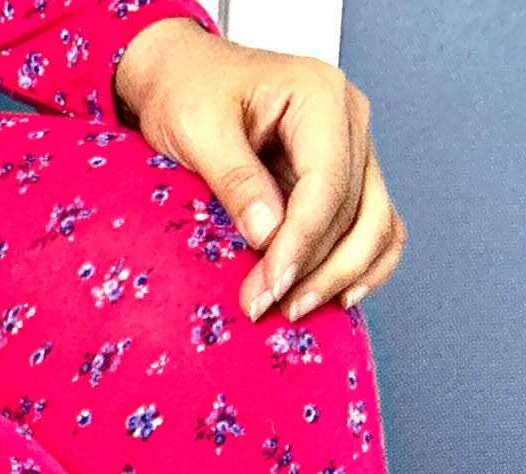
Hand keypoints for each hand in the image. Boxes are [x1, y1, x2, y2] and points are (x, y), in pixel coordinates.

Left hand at [115, 18, 407, 323]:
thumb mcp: (199, 129)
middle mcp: (349, 122)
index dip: (300, 245)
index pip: (327, 184)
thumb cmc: (188, 90)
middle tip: (266, 307)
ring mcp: (354, 151)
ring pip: (375, 226)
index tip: (270, 288)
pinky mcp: (346, 179)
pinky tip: (338, 298)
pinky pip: (375, 228)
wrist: (183, 77)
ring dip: (340, 276)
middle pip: (356, 212)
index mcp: (320, 96)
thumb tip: (268, 235)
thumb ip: (235, 180)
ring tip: (293, 310)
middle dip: (315, 270)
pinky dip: (363, 266)